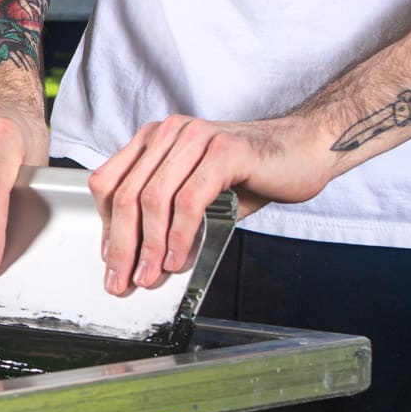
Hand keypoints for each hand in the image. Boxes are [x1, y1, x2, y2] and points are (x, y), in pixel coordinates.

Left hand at [90, 115, 333, 293]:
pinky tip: (179, 258)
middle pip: (125, 194)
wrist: (304, 151)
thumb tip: (142, 259)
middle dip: (122, 245)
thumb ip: (166, 219)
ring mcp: (195, 137)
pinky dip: (179, 236)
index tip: (112, 261)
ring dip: (150, 246)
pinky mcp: (223, 151)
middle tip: (123, 278)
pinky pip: (188, 201)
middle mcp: (170, 132)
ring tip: (152, 274)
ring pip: (153, 199)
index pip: (109, 183)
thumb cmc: (253, 174)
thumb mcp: (198, 196)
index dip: (106, 227)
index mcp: (155, 139)